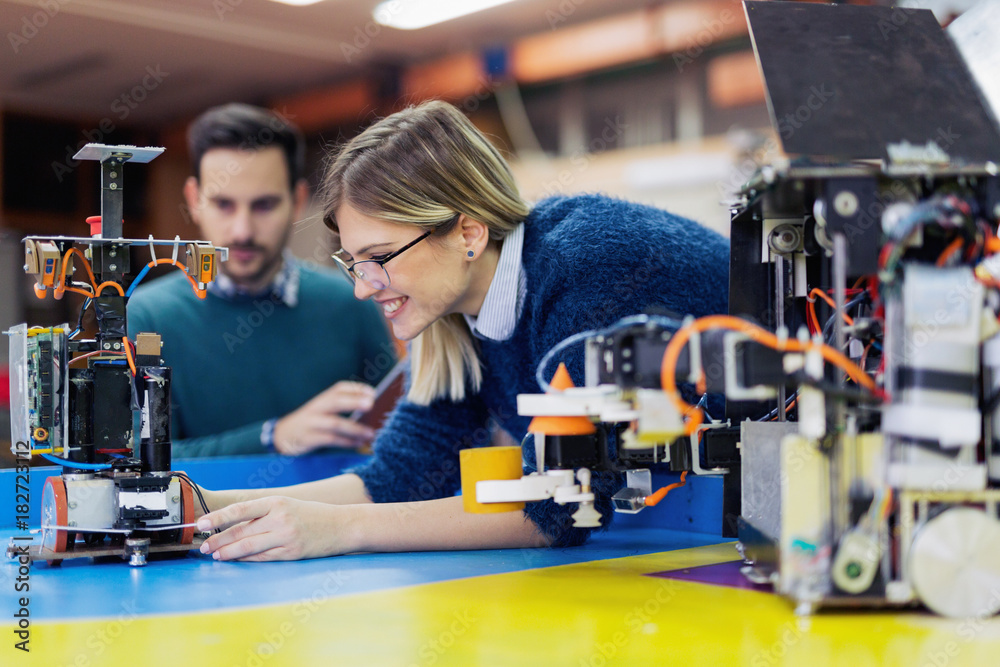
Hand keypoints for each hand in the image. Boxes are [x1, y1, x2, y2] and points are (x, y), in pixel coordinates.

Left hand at [196, 496, 352, 560]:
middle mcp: (280, 519)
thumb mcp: (287, 505)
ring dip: (228, 552)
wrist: (342, 526)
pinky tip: (236, 560)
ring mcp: (285, 537)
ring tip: (214, 555)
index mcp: (276, 502)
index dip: (218, 518)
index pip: (240, 510)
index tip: (201, 523)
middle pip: (241, 531)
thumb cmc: (311, 515)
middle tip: (202, 545)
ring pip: (248, 546)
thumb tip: (232, 524)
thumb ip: (263, 514)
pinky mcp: (291, 553)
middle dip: (218, 539)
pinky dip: (246, 559)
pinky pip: (262, 557)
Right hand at [273, 381, 375, 454]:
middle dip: (353, 401)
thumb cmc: (310, 422)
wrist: (282, 435)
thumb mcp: (321, 410)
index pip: (338, 388)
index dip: (355, 389)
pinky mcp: (309, 439)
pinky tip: (358, 444)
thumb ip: (340, 407)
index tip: (372, 392)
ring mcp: (311, 423)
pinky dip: (346, 442)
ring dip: (355, 428)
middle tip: (371, 404)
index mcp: (321, 399)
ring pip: (334, 423)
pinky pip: (330, 440)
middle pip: (335, 401)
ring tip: (371, 433)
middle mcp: (316, 408)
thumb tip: (369, 408)